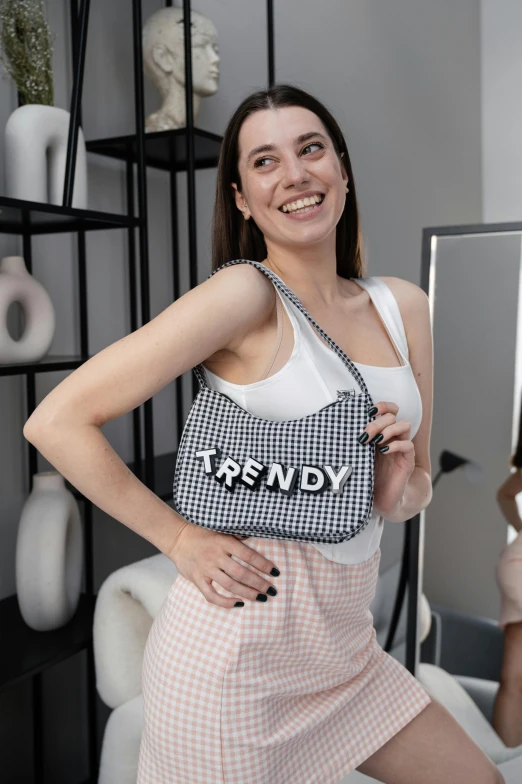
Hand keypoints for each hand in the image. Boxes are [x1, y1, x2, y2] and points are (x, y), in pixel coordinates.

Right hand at [167, 522, 279, 607]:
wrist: (178, 539)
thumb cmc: (203, 534)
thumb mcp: (221, 530)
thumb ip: (238, 536)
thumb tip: (256, 538)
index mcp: (224, 542)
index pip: (248, 555)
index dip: (263, 564)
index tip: (275, 572)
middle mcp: (216, 556)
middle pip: (241, 573)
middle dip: (259, 583)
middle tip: (272, 590)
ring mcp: (206, 569)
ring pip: (230, 585)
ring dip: (248, 593)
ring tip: (261, 598)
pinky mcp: (198, 580)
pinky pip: (212, 595)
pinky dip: (226, 602)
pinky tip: (239, 604)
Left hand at [359, 401, 415, 518]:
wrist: (378, 499)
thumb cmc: (366, 476)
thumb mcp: (357, 455)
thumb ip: (354, 441)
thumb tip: (336, 428)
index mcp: (381, 433)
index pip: (389, 410)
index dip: (382, 406)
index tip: (368, 412)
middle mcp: (392, 438)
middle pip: (393, 416)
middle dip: (377, 422)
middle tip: (365, 435)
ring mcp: (401, 448)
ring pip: (404, 425)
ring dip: (389, 429)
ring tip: (375, 441)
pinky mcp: (407, 461)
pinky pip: (407, 445)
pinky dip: (395, 445)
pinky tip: (383, 450)